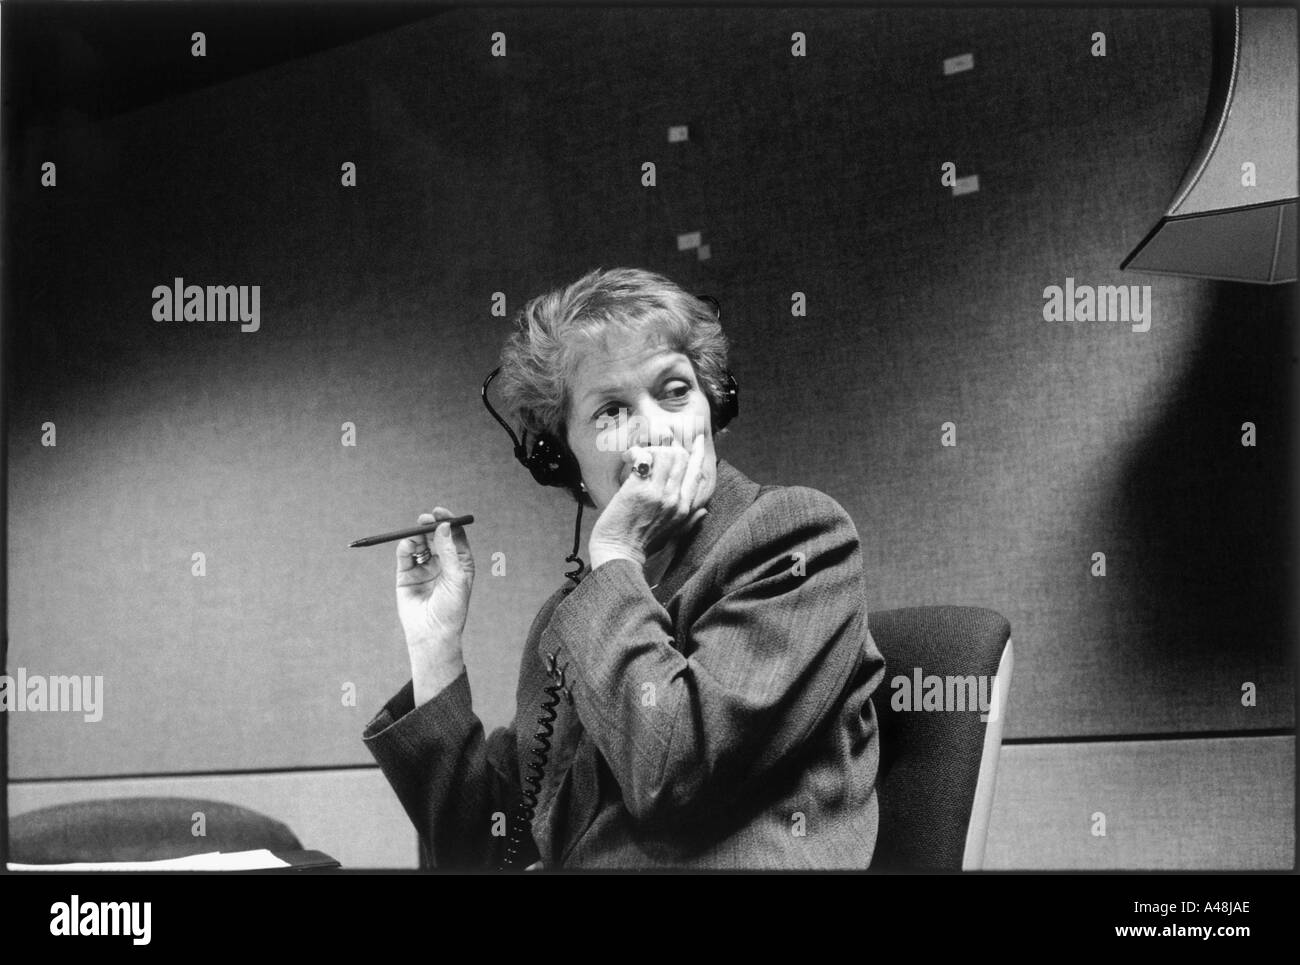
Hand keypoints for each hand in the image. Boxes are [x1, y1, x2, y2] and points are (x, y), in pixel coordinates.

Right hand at [395, 506, 474, 647]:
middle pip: (435, 536)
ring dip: (416, 536)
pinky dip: (404, 548)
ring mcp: (424, 568)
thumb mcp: (455, 577)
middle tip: (424, 519)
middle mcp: (442, 563)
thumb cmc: (451, 609)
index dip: (448, 522)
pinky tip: (407, 546)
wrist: (432, 634)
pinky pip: (405, 556)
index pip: (454, 536)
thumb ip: (449, 551)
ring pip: (419, 544)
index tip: (440, 512)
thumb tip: (444, 526)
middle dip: (429, 526)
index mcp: (459, 562)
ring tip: (414, 536)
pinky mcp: (406, 575)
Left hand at [589, 434, 713, 566]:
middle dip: (666, 449)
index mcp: (685, 509)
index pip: (697, 473)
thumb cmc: (642, 547)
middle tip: (649, 452)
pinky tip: (626, 458)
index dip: (698, 453)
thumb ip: (690, 521)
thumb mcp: (673, 536)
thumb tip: (705, 511)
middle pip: (682, 457)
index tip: (697, 440)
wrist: (618, 555)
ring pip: (666, 453)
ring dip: (650, 450)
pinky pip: (644, 457)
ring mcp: (658, 493)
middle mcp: (675, 499)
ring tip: (637, 457)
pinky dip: (635, 453)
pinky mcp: (639, 489)